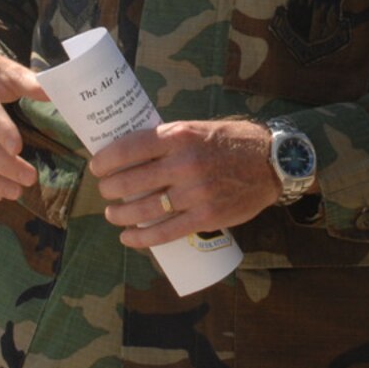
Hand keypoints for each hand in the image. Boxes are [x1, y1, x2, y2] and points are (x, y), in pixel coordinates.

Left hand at [90, 119, 280, 247]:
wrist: (271, 162)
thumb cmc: (230, 142)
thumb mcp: (197, 128)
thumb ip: (167, 140)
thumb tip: (132, 153)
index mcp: (179, 136)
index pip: (129, 148)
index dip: (106, 160)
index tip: (96, 167)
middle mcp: (185, 163)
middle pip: (130, 181)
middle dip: (109, 189)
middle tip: (105, 191)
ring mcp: (195, 193)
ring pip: (144, 210)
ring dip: (120, 215)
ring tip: (112, 214)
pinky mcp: (205, 217)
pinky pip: (165, 232)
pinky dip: (141, 238)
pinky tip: (128, 237)